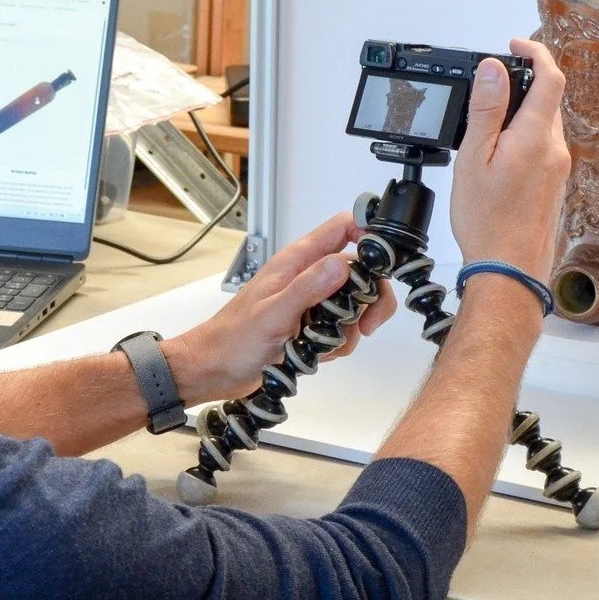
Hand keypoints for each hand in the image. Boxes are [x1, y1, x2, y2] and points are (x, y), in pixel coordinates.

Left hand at [165, 213, 397, 402]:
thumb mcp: (273, 314)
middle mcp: (307, 277)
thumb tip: (343, 264)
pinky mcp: (311, 326)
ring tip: (326, 345)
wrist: (214, 370)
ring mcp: (310, 302)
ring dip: (350, 328)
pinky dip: (338, 343)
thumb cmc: (234, 340)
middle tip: (366, 325)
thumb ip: (308, 288)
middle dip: (370, 298)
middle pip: (359, 271)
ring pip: (354, 304)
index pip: (342, 229)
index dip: (369, 238)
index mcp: (296, 262)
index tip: (384, 265)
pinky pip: (341, 329)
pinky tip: (318, 354)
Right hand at [449, 38, 571, 282]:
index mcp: (535, 137)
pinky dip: (523, 138)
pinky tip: (498, 158)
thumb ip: (486, 111)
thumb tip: (493, 69)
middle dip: (522, 85)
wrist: (510, 269)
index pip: (550, 77)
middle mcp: (555, 149)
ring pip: (544, 125)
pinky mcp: (554, 186)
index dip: (536, 52)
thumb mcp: (474, 159)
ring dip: (521, 114)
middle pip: (547, 100)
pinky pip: (542, 148)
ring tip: (486, 128)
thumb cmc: (488, 222)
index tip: (515, 45)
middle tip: (489, 88)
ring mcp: (558, 169)